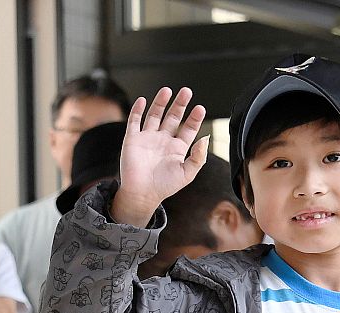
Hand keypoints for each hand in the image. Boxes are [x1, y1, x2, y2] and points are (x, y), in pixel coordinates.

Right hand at [113, 87, 208, 226]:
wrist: (142, 194)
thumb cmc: (165, 186)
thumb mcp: (187, 173)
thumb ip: (198, 157)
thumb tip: (206, 139)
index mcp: (178, 149)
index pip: (188, 129)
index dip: (194, 118)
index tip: (200, 108)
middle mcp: (163, 141)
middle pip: (173, 117)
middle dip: (180, 104)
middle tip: (187, 91)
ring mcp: (148, 138)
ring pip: (155, 115)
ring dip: (161, 103)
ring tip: (167, 90)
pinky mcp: (133, 139)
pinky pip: (135, 121)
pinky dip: (138, 110)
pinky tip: (143, 101)